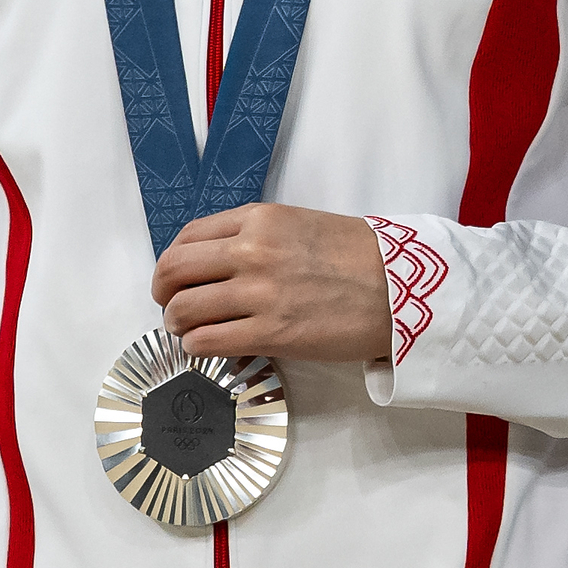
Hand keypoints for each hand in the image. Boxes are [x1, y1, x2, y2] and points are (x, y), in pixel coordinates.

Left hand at [154, 204, 393, 362]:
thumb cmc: (359, 256)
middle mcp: (252, 251)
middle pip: (173, 273)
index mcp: (260, 220)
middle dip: (164, 294)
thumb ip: (255, 236)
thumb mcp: (301, 224)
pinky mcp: (270, 333)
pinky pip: (205, 342)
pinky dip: (198, 347)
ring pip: (182, 311)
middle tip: (175, 306)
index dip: (173, 263)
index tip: (179, 279)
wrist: (402, 288)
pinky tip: (214, 346)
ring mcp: (259, 294)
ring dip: (180, 325)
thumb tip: (213, 263)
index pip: (186, 238)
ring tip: (196, 330)